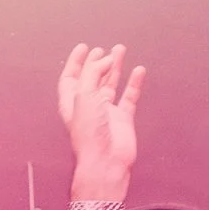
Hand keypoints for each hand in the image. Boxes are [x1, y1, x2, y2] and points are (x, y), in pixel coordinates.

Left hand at [57, 44, 143, 204]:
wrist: (106, 161)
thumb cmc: (90, 135)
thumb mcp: (84, 95)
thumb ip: (92, 73)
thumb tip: (104, 60)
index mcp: (72, 103)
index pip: (70, 78)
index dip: (75, 62)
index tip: (83, 48)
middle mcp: (88, 107)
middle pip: (91, 79)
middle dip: (96, 63)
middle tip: (103, 50)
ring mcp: (106, 113)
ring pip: (110, 84)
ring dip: (114, 67)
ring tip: (120, 50)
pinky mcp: (123, 119)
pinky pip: (129, 96)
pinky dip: (133, 83)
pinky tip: (138, 70)